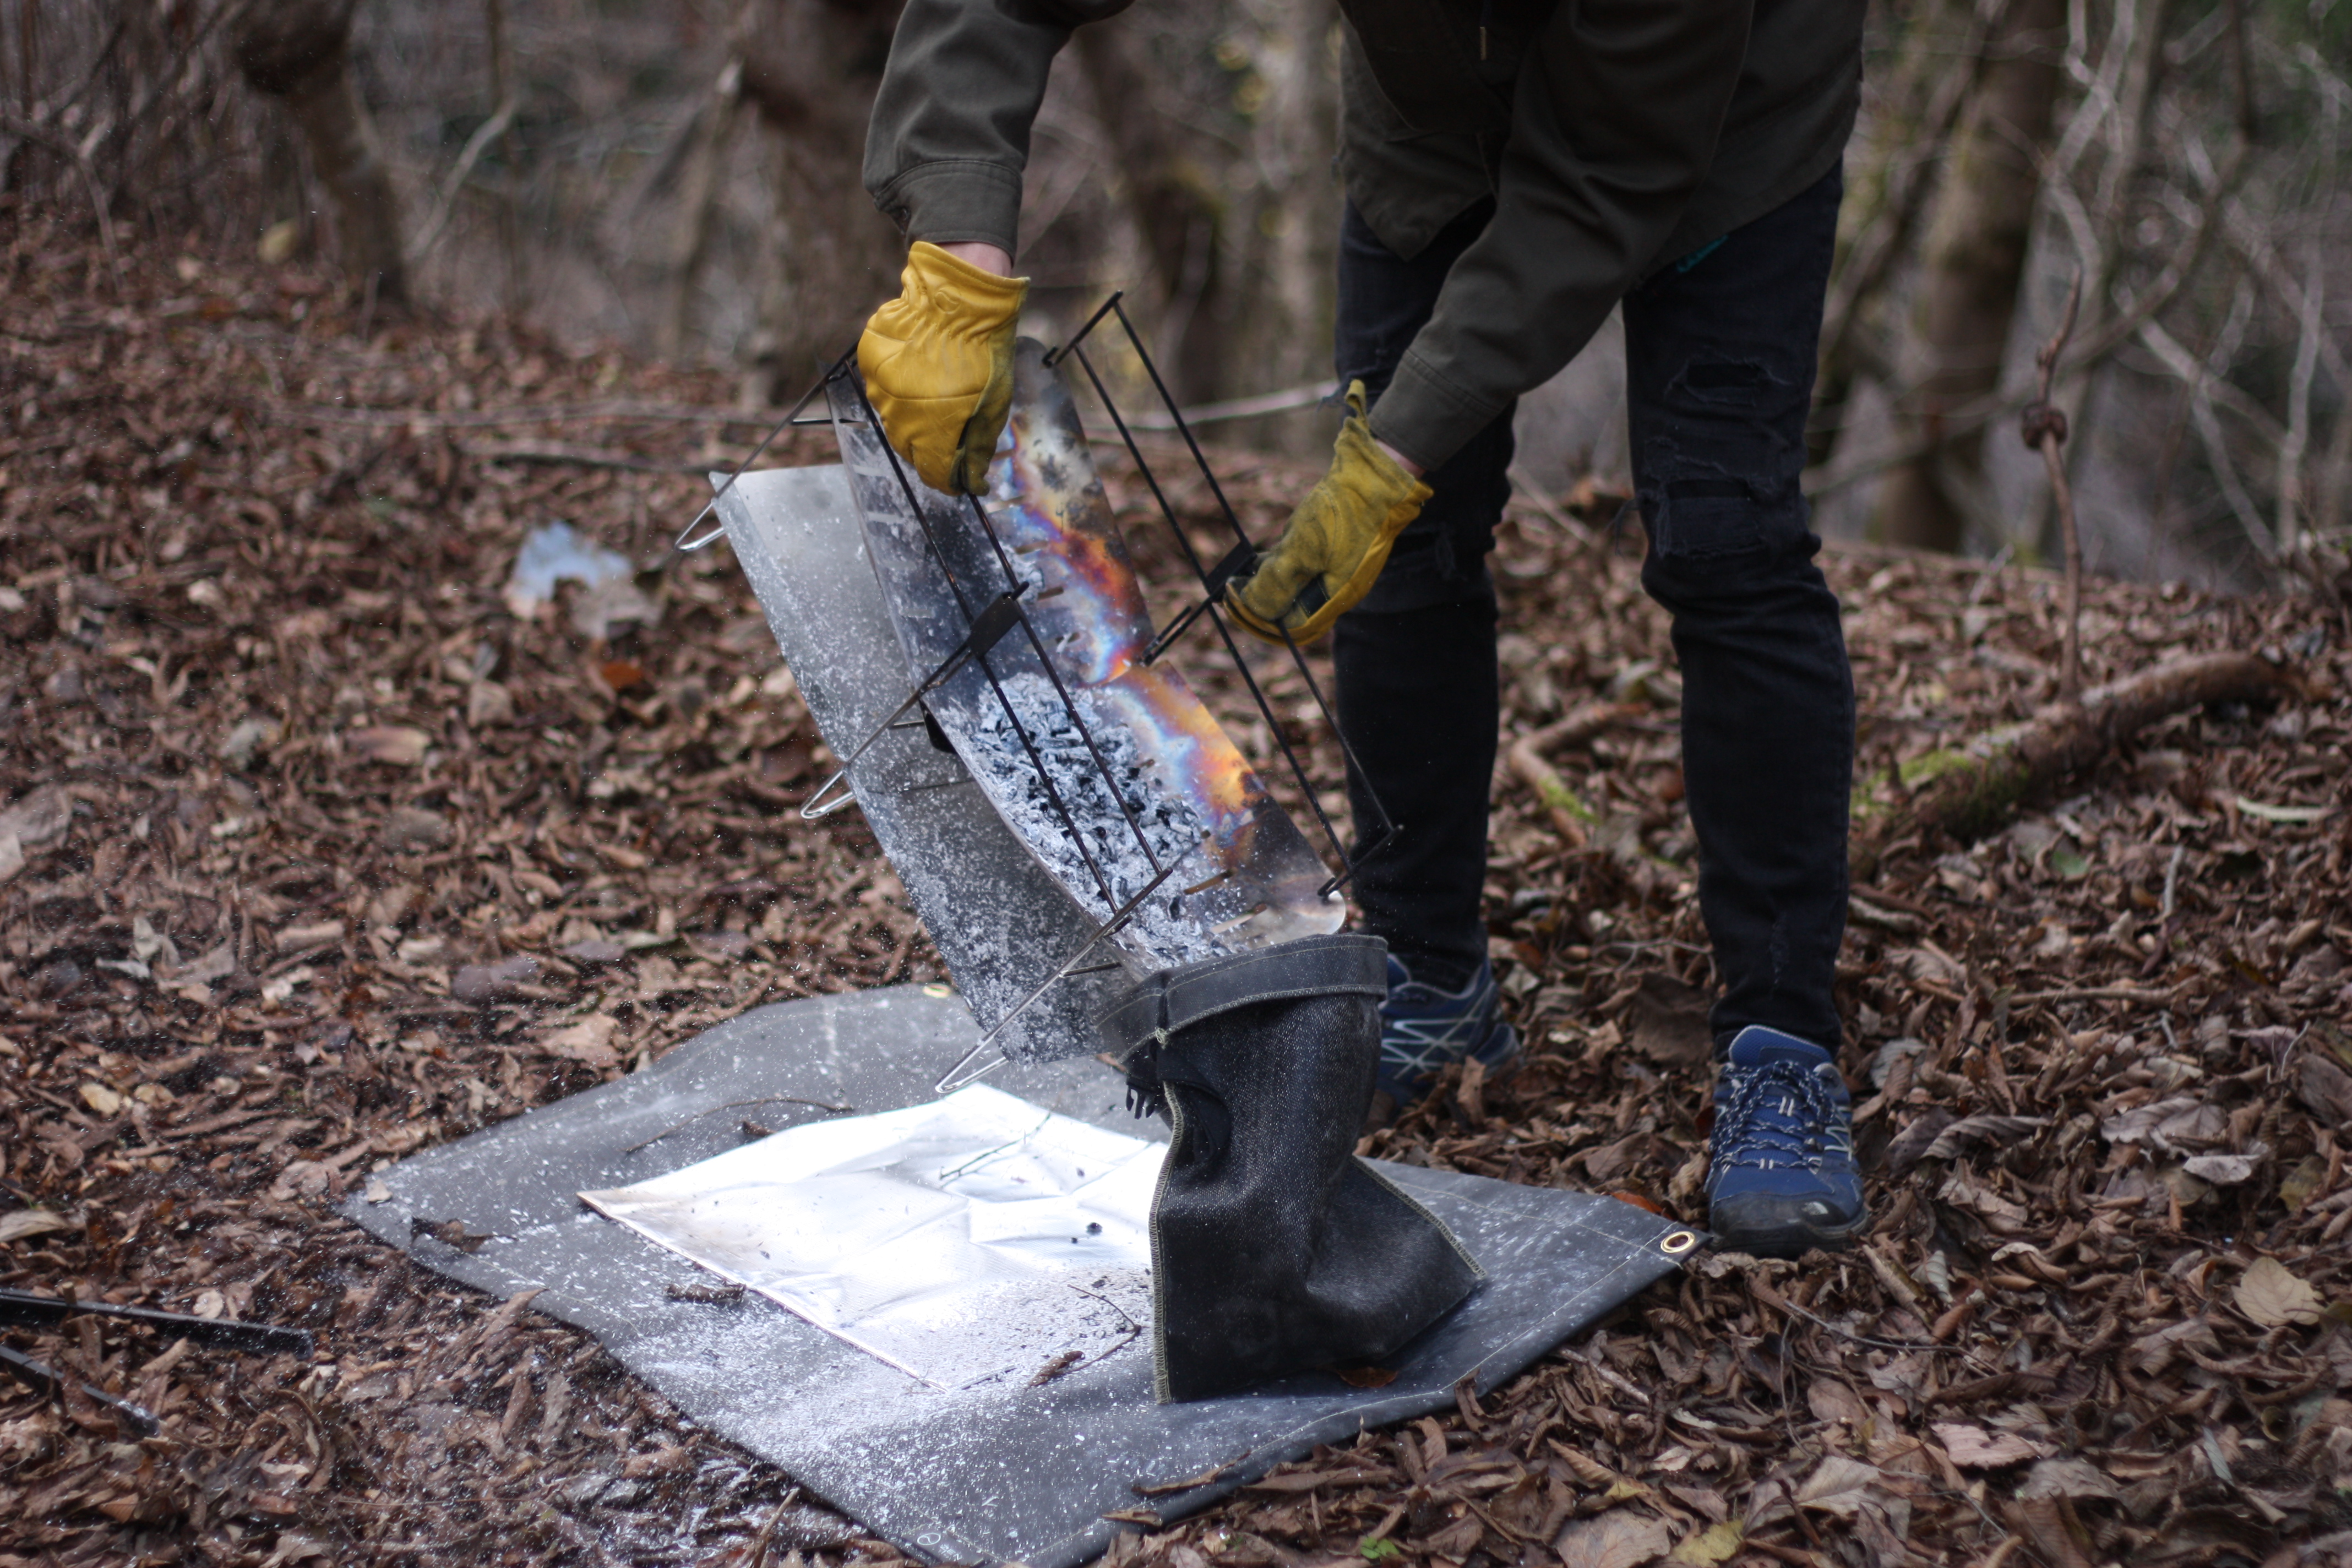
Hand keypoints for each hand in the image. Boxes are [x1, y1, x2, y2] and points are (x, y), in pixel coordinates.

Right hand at [856, 241, 1027, 494]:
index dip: (949, 480)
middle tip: (951, 434)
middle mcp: (899, 416)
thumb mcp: (994, 404)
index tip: (960, 479)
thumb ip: (979, 447)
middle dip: (931, 450)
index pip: (934, 474)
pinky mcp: (869, 365)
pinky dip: (898, 391)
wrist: (956, 298)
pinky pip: (882, 391)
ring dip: (913, 420)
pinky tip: (918, 375)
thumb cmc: (984, 353)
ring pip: (893, 422)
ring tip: (936, 397)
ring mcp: (879, 390)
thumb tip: (972, 482)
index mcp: (934, 430)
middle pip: (911, 452)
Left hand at [1224, 381, 1431, 643]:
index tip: (1232, 602)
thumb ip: (1276, 582)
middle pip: (1294, 613)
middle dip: (1260, 606)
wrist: (1376, 475)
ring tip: (1239, 576)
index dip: (1260, 620)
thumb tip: (1251, 606)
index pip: (1294, 627)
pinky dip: (1279, 568)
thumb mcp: (1302, 548)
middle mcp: (1338, 589)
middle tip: (1230, 591)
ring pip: (1295, 590)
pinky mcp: (1333, 550)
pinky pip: (1301, 569)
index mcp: (1336, 597)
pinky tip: (1259, 559)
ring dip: (1266, 586)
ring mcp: (1337, 569)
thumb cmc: (1343, 512)